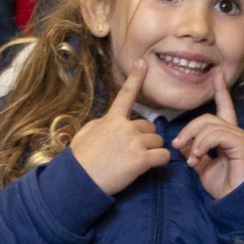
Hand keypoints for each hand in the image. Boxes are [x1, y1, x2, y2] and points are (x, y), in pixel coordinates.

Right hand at [68, 59, 172, 195]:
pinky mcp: (142, 160)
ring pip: (158, 141)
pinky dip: (161, 161)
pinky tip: (152, 165)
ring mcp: (135, 143)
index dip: (136, 77)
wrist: (79, 180)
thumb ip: (102, 124)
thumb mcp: (86, 134)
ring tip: (139, 160)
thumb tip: (109, 122)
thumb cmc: (80, 159)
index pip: (126, 94)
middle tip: (135, 150)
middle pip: (149, 127)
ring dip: (153, 149)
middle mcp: (126, 127)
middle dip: (146, 137)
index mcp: (111, 119)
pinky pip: (163, 156)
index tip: (143, 63)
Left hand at [172, 72, 243, 199]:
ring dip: (194, 141)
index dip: (220, 91)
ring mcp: (238, 137)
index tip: (217, 75)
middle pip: (206, 117)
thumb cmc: (222, 186)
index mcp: (225, 135)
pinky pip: (216, 135)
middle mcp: (233, 132)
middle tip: (177, 145)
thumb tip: (181, 143)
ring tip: (191, 159)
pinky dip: (202, 145)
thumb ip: (193, 151)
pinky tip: (198, 159)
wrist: (236, 201)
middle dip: (188, 129)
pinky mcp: (240, 144)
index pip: (223, 107)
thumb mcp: (202, 166)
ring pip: (209, 125)